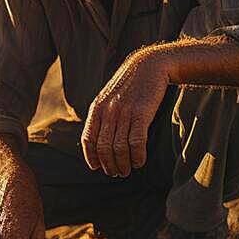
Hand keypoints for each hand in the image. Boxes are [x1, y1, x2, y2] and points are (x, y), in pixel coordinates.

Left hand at [82, 48, 168, 176]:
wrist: (150, 65)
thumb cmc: (130, 84)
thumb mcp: (109, 97)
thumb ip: (103, 115)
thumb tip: (98, 140)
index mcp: (97, 108)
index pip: (88, 140)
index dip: (91, 157)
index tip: (98, 168)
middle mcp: (108, 112)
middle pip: (103, 148)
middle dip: (109, 165)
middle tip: (116, 173)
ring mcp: (124, 112)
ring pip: (118, 148)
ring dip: (123, 164)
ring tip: (127, 170)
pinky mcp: (141, 113)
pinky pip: (136, 142)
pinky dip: (137, 156)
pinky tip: (139, 162)